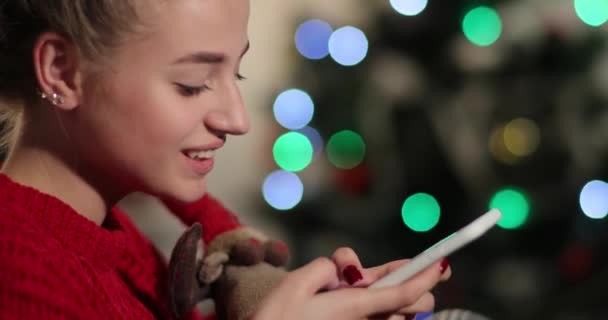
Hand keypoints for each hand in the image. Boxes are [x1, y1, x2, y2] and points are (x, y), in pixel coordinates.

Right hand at [251, 248, 450, 319]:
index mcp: (352, 307)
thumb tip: (341, 270)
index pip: (401, 291)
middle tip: (402, 275)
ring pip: (396, 315)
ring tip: (360, 287)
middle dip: (414, 289)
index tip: (443, 264)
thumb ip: (323, 269)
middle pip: (409, 307)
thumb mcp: (295, 284)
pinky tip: (354, 294)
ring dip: (392, 299)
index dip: (425, 276)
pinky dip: (380, 309)